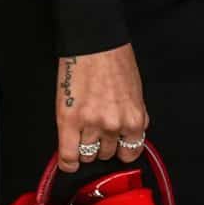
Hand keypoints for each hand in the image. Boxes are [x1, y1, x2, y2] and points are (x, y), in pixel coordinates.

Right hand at [56, 44, 149, 171]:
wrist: (94, 43)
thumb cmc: (116, 62)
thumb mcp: (135, 93)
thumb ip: (133, 117)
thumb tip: (127, 136)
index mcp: (135, 119)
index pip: (130, 153)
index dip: (121, 150)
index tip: (114, 146)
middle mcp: (115, 125)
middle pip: (106, 154)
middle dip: (101, 145)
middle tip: (95, 131)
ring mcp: (92, 124)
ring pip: (87, 154)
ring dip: (84, 148)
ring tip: (81, 134)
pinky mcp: (69, 121)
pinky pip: (68, 155)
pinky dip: (68, 162)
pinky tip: (69, 160)